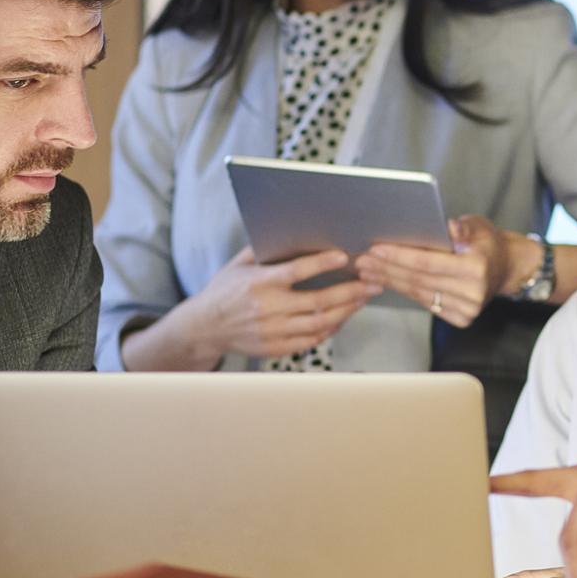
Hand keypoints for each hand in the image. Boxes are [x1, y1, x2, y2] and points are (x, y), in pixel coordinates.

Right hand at [186, 247, 375, 360]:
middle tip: (372, 282)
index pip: (295, 272)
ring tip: (364, 297)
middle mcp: (266, 309)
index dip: (321, 264)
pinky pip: (311, 340)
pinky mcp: (275, 348)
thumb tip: (291, 229)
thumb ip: (264, 249)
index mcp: (258, 284)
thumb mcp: (238, 264)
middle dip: (350, 292)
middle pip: (317, 301)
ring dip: (347, 311)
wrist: (204, 328)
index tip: (345, 256)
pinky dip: (331, 328)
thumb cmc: (225, 290)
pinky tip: (344, 316)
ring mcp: (272, 331)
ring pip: (319, 323)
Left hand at [357, 216, 531, 327]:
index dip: (399, 256)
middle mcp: (473, 292)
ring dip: (390, 281)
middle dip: (387, 268)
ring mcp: (467, 309)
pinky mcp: (461, 318)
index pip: (428, 263)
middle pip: (419, 280)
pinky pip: (425, 302)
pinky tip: (387, 281)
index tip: (375, 248)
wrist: (506, 268)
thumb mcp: (479, 226)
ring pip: (418, 293)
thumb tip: (449, 227)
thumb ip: (463, 227)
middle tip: (362, 260)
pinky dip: (404, 290)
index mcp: (476, 267)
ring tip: (367, 270)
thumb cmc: (487, 243)